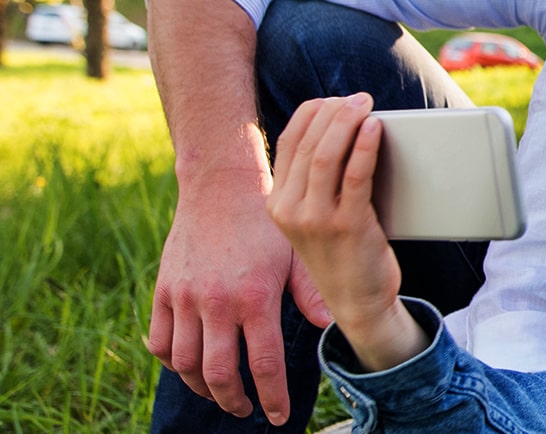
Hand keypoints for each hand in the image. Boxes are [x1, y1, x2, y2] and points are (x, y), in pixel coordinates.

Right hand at [146, 172, 323, 424]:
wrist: (221, 187)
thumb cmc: (266, 222)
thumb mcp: (296, 254)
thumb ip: (310, 294)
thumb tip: (332, 327)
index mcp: (255, 297)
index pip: (263, 364)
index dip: (272, 396)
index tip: (278, 417)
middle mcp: (216, 302)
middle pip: (219, 374)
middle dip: (235, 401)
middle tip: (247, 410)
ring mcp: (185, 298)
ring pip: (185, 364)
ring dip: (202, 388)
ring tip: (221, 394)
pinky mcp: (164, 291)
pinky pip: (160, 341)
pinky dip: (172, 361)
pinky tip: (189, 366)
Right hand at [266, 94, 427, 370]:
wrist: (358, 302)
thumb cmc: (343, 253)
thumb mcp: (316, 216)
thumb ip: (317, 182)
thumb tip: (341, 130)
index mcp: (277, 203)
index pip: (288, 143)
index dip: (311, 114)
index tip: (332, 99)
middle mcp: (289, 210)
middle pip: (307, 144)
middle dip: (334, 113)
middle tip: (358, 98)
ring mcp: (315, 219)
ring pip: (326, 155)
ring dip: (348, 123)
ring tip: (366, 105)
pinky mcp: (347, 226)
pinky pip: (355, 176)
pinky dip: (365, 147)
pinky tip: (375, 129)